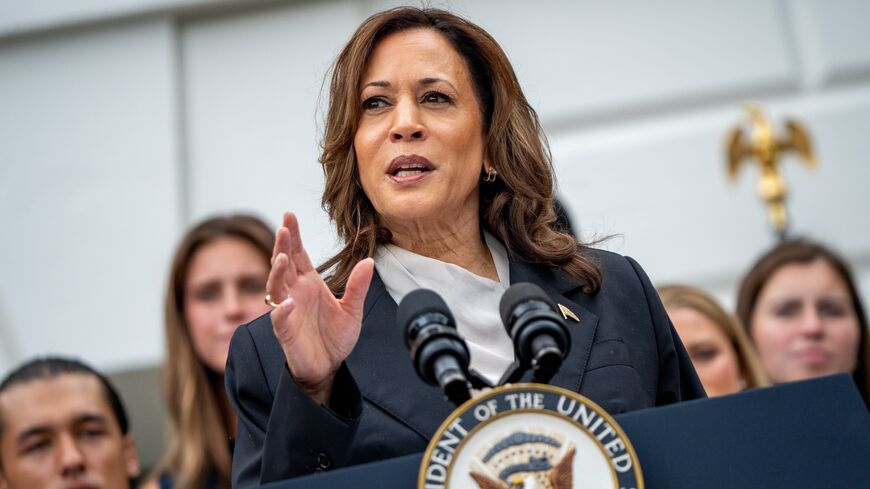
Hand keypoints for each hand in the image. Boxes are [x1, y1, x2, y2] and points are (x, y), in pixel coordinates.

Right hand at [266, 212, 373, 403]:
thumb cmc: (336, 337)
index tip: (290, 215)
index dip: (294, 235)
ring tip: (282, 258)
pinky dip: (281, 310)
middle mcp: (295, 293)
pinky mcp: (285, 332)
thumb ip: (358, 287)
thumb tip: (368, 262)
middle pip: (283, 264)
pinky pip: (279, 318)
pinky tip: (287, 302)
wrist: (329, 367)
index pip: (298, 254)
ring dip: (277, 272)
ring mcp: (287, 311)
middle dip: (282, 245)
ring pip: (275, 287)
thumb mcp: (352, 310)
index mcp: (310, 283)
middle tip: (284, 228)